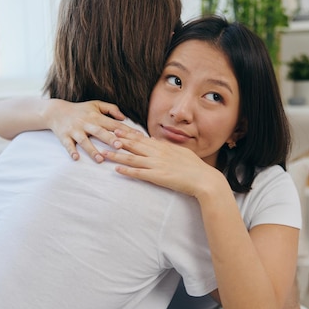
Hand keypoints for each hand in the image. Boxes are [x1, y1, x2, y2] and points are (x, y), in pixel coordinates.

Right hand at [47, 99, 138, 161]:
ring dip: (92, 150)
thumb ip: (111, 109)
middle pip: (99, 132)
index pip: (113, 124)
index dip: (125, 130)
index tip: (137, 137)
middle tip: (119, 146)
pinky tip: (76, 158)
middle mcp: (86, 123)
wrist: (56, 111)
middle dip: (109, 139)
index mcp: (96, 116)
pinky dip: (71, 151)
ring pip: (84, 141)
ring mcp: (74, 130)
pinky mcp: (64, 136)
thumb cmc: (80, 110)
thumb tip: (124, 118)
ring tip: (100, 159)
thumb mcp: (95, 105)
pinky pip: (68, 145)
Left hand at [103, 130, 220, 196]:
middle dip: (119, 140)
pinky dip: (127, 171)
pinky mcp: (158, 177)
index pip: (143, 139)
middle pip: (135, 145)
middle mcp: (159, 154)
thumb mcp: (180, 152)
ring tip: (105, 153)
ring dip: (117, 156)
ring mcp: (157, 165)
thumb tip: (155, 141)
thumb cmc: (195, 167)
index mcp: (164, 147)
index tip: (118, 129)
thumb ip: (166, 146)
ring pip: (133, 158)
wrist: (204, 179)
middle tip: (106, 135)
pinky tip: (117, 170)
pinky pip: (139, 173)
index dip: (129, 134)